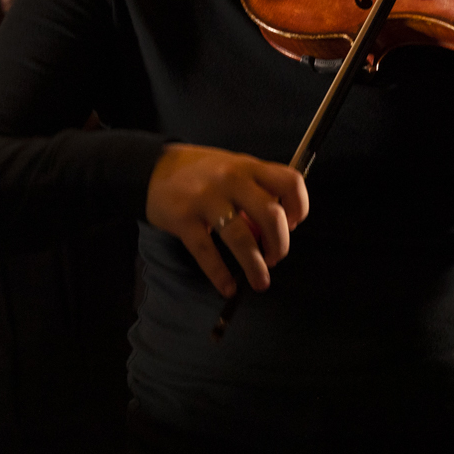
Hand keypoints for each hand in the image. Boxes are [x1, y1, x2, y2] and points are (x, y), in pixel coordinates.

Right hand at [145, 145, 307, 297]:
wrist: (153, 167)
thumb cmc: (201, 172)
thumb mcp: (233, 168)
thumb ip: (255, 191)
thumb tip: (273, 231)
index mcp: (248, 167)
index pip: (289, 181)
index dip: (299, 206)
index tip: (294, 224)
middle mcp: (231, 180)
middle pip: (271, 214)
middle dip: (280, 243)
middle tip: (276, 257)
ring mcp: (206, 199)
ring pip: (241, 237)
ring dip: (255, 265)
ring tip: (260, 281)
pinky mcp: (183, 219)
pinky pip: (206, 252)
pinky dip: (220, 275)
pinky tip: (227, 287)